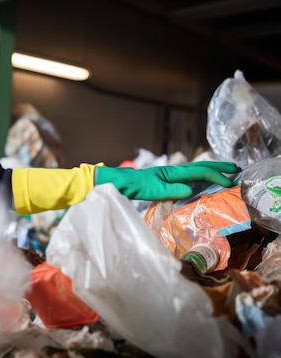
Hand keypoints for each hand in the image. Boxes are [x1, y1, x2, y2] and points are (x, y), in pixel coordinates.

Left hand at [95, 161, 240, 200]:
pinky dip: (201, 178)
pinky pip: (190, 178)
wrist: (121, 183)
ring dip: (212, 171)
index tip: (230, 182)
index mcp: (174, 172)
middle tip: (237, 168)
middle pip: (201, 166)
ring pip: (197, 171)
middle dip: (219, 167)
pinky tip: (204, 184)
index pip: (200, 171)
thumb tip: (190, 190)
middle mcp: (175, 171)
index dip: (216, 175)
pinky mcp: (168, 181)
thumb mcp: (152, 190)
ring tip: (226, 173)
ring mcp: (171, 175)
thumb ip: (171, 191)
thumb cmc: (135, 186)